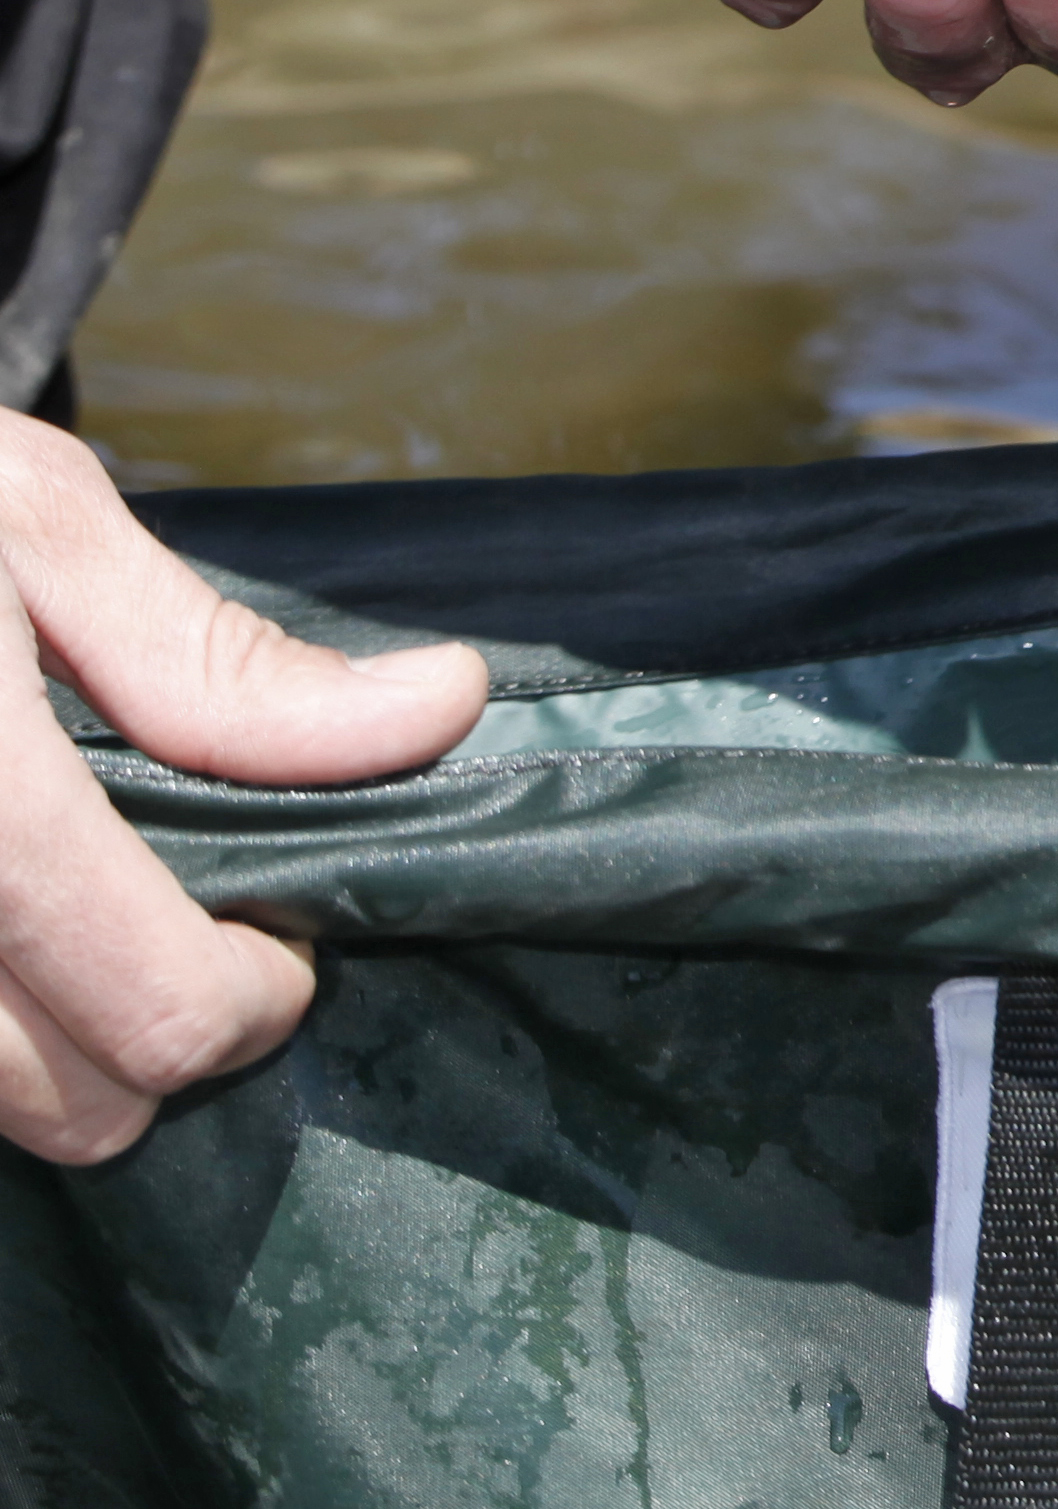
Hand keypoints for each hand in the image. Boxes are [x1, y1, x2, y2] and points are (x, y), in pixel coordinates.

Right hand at [0, 418, 486, 1160]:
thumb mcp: (33, 526)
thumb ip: (218, 663)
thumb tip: (440, 712)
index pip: (151, 1006)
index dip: (252, 998)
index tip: (281, 937)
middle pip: (67, 1108)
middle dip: (156, 1043)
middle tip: (187, 927)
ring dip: (49, 1056)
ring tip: (82, 920)